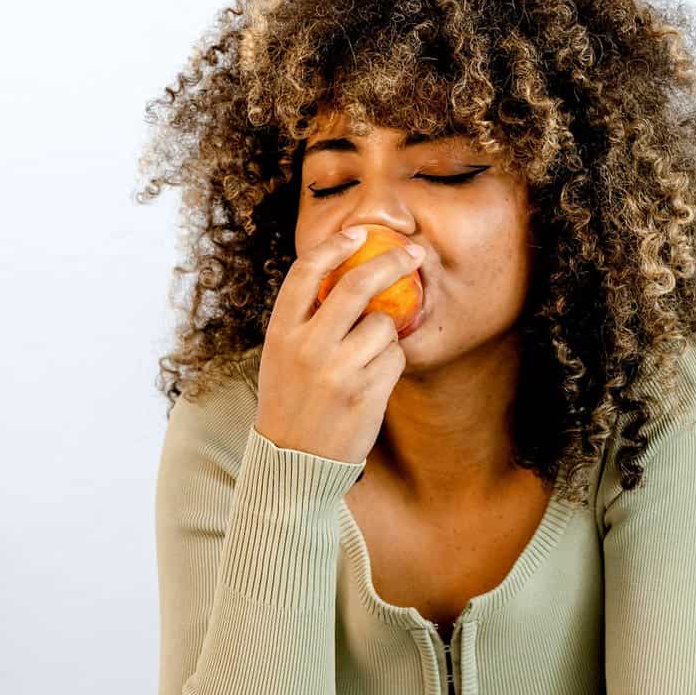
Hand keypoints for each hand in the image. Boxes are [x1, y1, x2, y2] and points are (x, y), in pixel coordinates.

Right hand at [254, 226, 423, 464]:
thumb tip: (349, 275)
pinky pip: (396, 357)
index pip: (306, 272)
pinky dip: (392, 361)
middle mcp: (307, 347)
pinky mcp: (366, 394)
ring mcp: (338, 371)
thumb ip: (307, 319)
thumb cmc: (290, 400)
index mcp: (281, 332)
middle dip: (393, 262)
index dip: (335, 245)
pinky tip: (373, 379)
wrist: (292, 461)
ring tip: (367, 357)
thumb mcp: (281, 355)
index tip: (360, 233)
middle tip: (414, 254)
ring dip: (386, 334)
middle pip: (357, 285)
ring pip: (384, 324)